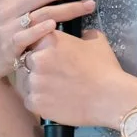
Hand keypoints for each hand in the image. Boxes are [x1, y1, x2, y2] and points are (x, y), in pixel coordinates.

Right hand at [0, 0, 98, 88]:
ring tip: (91, 5)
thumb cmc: (0, 26)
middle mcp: (7, 5)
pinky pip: (31, 34)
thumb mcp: (6, 3)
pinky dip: (45, 28)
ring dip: (72, 8)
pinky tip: (59, 26)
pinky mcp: (10, 45)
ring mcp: (8, 25)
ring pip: (46, 12)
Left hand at [17, 28, 136, 131]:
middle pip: (25, 61)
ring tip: (55, 89)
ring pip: (25, 81)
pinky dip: (39, 102)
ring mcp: (33, 82)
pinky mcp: (34, 102)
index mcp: (47, 40)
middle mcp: (36, 59)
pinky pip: (30, 100)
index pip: (32, 41)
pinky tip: (54, 101)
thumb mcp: (96, 42)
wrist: (112, 98)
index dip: (39, 49)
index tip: (49, 57)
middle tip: (52, 75)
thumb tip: (81, 33)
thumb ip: (83, 34)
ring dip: (35, 84)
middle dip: (35, 67)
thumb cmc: (105, 69)